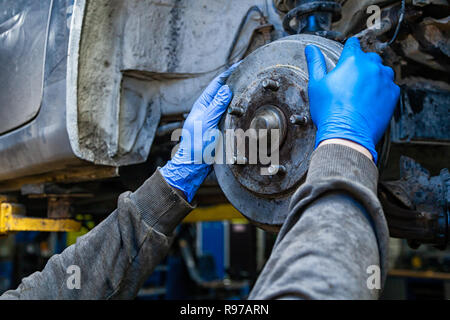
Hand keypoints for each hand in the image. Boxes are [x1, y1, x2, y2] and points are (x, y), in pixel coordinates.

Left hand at [160, 64, 238, 201]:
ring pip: (229, 103)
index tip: (240, 64)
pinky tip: (247, 108)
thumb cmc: (196, 146)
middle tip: (249, 72)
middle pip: (223, 92)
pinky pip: (231, 115)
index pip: (217, 84)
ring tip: (251, 86)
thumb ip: (216, 106)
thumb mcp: (206, 123)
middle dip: (235, 81)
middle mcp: (208, 110)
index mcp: (203, 105)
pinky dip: (239, 110)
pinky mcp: (219, 129)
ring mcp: (214, 119)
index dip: (228, 73)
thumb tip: (225, 89)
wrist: (195, 165)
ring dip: (238, 95)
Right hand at [305, 37, 399, 162]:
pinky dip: (382, 90)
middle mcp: (371, 67)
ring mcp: (385, 80)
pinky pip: (390, 86)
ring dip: (374, 76)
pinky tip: (371, 100)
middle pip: (369, 57)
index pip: (353, 44)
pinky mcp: (393, 94)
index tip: (346, 56)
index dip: (348, 50)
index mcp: (352, 60)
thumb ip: (315, 63)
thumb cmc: (330, 111)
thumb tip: (311, 49)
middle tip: (351, 79)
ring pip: (382, 71)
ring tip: (362, 90)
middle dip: (361, 64)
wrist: (347, 134)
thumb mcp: (316, 85)